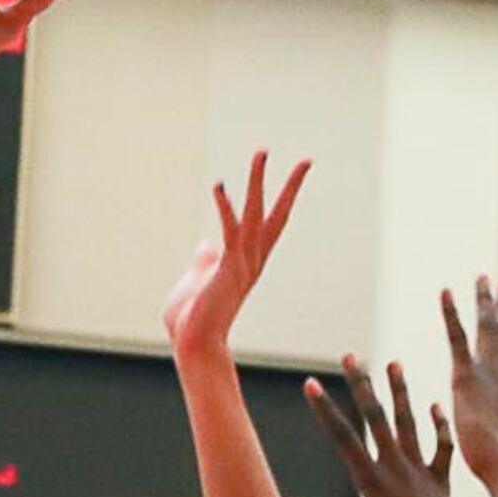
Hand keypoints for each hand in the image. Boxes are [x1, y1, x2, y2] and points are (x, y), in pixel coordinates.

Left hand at [164, 153, 310, 364]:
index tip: (296, 178)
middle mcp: (252, 261)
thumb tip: (206, 242)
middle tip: (306, 160)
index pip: (272, 225)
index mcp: (248, 263)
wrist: (192, 344)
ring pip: (257, 214)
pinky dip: (225, 206)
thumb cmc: (191, 319)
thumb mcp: (197, 280)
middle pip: (278, 216)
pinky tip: (220, 185)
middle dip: (291, 187)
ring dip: (258, 181)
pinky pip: (230, 230)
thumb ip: (203, 260)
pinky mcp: (227, 267)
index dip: (284, 200)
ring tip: (263, 152)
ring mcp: (242, 263)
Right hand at [287, 354, 497, 496]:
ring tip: (393, 364)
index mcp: (372, 482)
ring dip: (400, 393)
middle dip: (361, 386)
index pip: (343, 438)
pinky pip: (441, 447)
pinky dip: (439, 426)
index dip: (325, 410)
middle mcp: (397, 468)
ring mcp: (421, 472)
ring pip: (409, 423)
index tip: (311, 383)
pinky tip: (435, 406)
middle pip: (376, 419)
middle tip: (351, 357)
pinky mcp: (441, 482)